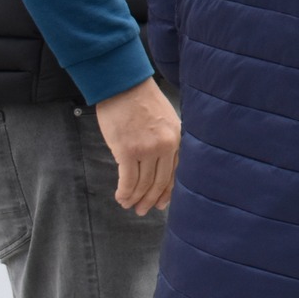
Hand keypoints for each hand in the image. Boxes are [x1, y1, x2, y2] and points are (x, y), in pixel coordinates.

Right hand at [95, 77, 179, 214]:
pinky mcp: (127, 151)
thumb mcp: (165, 120)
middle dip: (151, 200)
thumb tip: (158, 167)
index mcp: (177, 138)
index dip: (168, 192)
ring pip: (143, 184)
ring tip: (128, 205)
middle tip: (142, 210)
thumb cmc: (141, 101)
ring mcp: (147, 149)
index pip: (176, 173)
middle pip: (160, 182)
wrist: (124, 86)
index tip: (162, 204)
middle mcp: (166, 145)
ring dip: (135, 198)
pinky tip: (121, 197)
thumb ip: (166, 141)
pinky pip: (128, 180)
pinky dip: (124, 192)